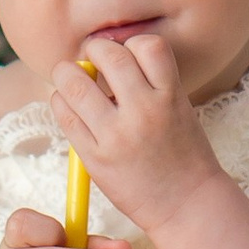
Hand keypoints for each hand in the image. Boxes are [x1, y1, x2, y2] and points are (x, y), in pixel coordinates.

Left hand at [51, 32, 220, 235]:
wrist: (187, 204)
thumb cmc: (184, 154)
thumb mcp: (179, 108)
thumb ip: (150, 83)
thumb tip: (105, 57)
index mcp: (171, 95)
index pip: (148, 45)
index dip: (132, 44)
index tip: (124, 54)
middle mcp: (145, 111)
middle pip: (109, 55)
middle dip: (95, 50)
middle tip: (92, 59)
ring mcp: (117, 135)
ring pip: (75, 84)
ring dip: (68, 74)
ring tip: (71, 78)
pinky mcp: (96, 158)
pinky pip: (65, 116)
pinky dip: (61, 102)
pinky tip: (69, 105)